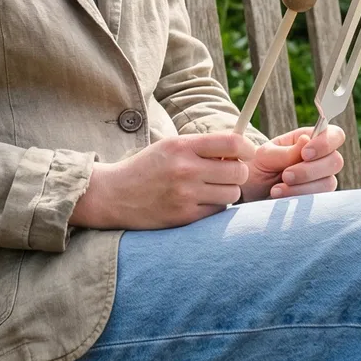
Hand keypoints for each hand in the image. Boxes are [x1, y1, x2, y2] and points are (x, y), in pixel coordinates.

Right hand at [70, 132, 254, 230]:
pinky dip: (214, 207)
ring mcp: (185, 195)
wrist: (113, 195)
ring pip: (232, 194)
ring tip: (210, 189)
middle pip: (238, 172)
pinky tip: (198, 202)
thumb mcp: (170, 147)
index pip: (232, 143)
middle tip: (226, 174)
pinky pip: (217, 212)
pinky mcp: (184, 217)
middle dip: (238, 173)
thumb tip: (241, 150)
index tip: (245, 154)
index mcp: (182, 146)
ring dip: (227, 192)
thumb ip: (202, 147)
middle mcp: (185, 169)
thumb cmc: (147, 168)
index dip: (247, 149)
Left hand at [241, 124, 344, 201]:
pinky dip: (298, 198)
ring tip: (277, 189)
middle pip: (336, 161)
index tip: (305, 154)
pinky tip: (280, 196)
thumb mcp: (266, 155)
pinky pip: (319, 199)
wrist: (252, 190)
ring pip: (329, 182)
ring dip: (302, 187)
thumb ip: (287, 150)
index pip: (335, 135)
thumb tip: (306, 139)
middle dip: (309, 170)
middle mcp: (322, 159)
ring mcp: (323, 179)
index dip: (325, 144)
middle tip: (286, 175)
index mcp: (311, 139)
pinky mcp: (319, 197)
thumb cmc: (261, 166)